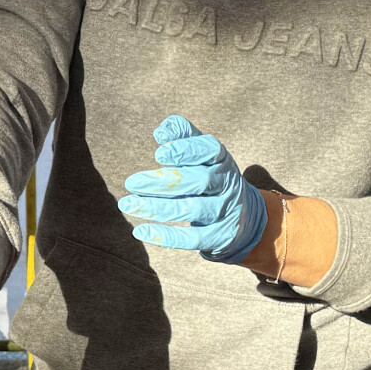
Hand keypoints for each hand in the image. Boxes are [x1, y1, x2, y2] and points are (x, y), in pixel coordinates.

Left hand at [119, 115, 267, 261]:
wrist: (242, 216)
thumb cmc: (211, 178)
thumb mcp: (203, 155)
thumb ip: (183, 137)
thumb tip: (162, 131)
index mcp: (222, 160)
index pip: (210, 150)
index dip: (185, 151)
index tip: (158, 154)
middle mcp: (227, 185)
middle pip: (200, 181)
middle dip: (164, 182)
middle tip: (132, 182)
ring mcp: (225, 212)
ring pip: (192, 209)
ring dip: (157, 208)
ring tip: (128, 204)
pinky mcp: (218, 236)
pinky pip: (193, 238)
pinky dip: (166, 237)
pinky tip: (140, 231)